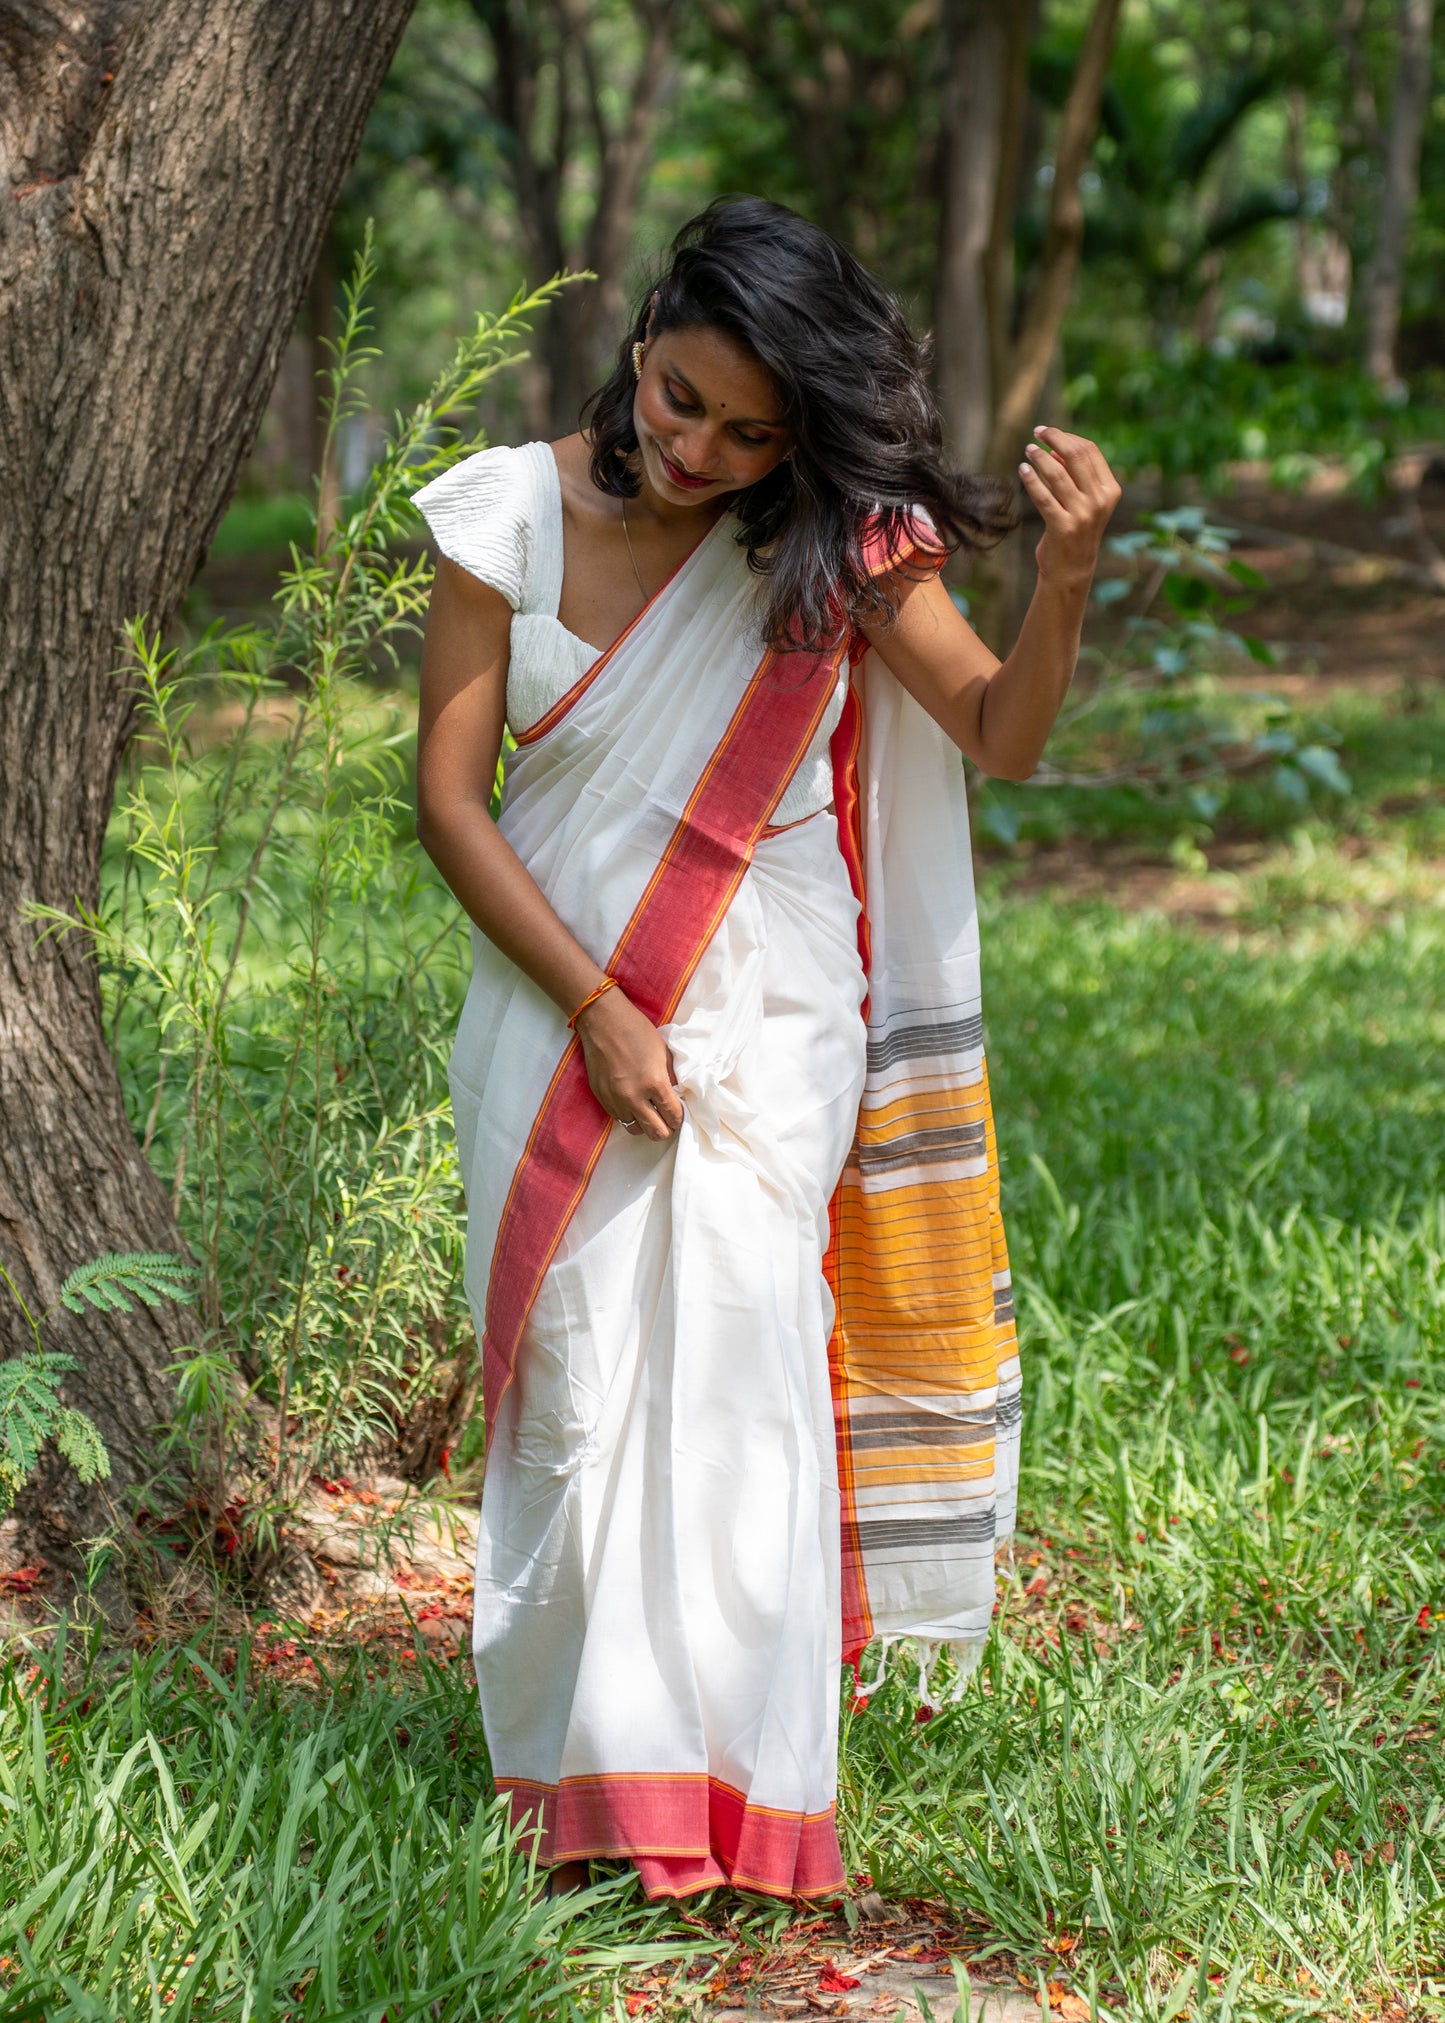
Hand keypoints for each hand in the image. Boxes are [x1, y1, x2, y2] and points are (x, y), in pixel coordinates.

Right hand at [575, 985, 682, 1141]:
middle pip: (656, 1133)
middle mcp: (634, 1097)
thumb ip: (671, 1078)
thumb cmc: (637, 1031)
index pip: (673, 1116)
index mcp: (655, 1084)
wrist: (603, 1021)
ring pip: (635, 1130)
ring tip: (649, 1113)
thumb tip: (676, 1097)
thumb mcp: (663, 1053)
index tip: (679, 1115)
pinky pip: (618, 1118)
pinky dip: (629, 1116)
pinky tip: (633, 1104)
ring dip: (645, 1124)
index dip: (679, 1119)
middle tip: (667, 1120)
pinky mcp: (601, 1098)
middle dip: (666, 1129)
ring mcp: (615, 1100)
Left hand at [1019, 425, 1121, 593]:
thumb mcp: (1084, 501)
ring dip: (1040, 457)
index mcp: (1110, 489)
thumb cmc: (1076, 529)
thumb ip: (1076, 475)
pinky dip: (1031, 479)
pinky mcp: (1062, 527)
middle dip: (1053, 439)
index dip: (1067, 437)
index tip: (1047, 432)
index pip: (1089, 451)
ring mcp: (1082, 514)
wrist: (1072, 569)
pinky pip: (1043, 496)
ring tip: (1028, 451)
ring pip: (1057, 474)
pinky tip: (1022, 470)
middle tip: (1036, 433)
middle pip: (1075, 456)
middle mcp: (1099, 500)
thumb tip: (1057, 448)